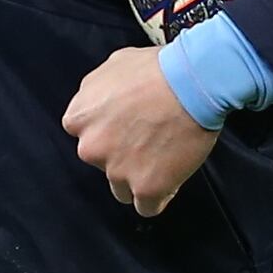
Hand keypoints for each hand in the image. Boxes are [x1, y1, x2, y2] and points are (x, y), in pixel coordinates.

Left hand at [63, 46, 218, 216]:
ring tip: (163, 158)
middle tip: (149, 139)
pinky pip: (147, 207)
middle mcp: (91, 147)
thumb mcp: (113, 65)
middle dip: (122, 155)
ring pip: (122, 189)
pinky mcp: (146, 188)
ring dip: (138, 177)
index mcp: (78, 118)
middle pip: (102, 163)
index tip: (127, 128)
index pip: (86, 137)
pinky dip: (158, 197)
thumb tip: (99, 103)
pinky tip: (170, 181)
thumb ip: (97, 90)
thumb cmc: (159, 69)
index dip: (109, 133)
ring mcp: (117, 171)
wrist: (194, 81)